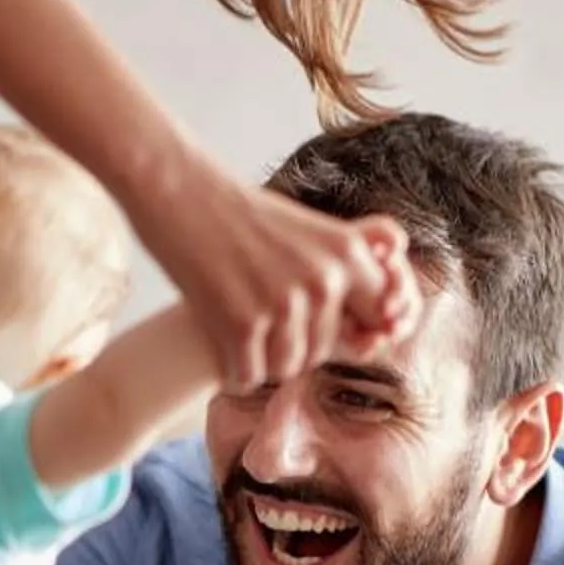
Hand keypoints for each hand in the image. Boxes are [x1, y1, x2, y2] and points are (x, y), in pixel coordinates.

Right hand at [134, 165, 419, 393]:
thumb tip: (385, 324)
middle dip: (294, 345)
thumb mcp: (310, 231)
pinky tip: (223, 349)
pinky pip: (249, 376)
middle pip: (323, 350)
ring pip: (287, 367)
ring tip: (242, 336)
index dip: (357, 333)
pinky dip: (234, 371)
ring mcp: (282, 303)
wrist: (178, 188)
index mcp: (347, 253)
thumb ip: (346, 270)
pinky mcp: (239, 323)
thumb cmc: (239, 212)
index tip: (335, 336)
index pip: (380, 317)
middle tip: (262, 323)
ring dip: (264, 361)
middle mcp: (323, 279)